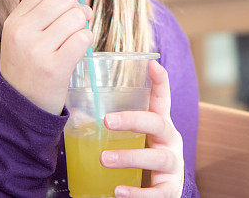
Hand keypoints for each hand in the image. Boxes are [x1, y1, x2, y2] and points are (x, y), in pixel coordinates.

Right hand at [0, 0, 93, 114]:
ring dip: (84, 26)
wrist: (20, 108)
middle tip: (82, 20)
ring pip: (76, 17)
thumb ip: (43, 12)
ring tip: (76, 39)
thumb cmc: (29, 67)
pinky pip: (83, 38)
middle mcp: (22, 32)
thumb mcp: (23, 36)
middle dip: (79, 7)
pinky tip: (78, 50)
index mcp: (14, 21)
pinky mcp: (54, 67)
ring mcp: (36, 50)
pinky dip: (87, 41)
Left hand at [100, 60, 184, 197]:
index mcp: (161, 125)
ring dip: (130, 157)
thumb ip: (116, 127)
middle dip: (133, 119)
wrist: (163, 193)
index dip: (160, 81)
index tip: (152, 64)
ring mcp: (172, 164)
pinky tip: (119, 191)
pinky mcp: (170, 189)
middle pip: (157, 123)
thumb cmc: (143, 158)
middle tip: (107, 120)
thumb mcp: (135, 139)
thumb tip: (76, 110)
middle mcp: (170, 141)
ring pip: (157, 158)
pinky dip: (137, 193)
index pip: (162, 99)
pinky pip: (156, 192)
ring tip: (105, 159)